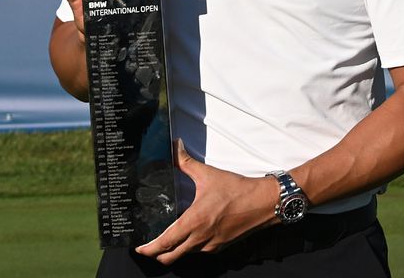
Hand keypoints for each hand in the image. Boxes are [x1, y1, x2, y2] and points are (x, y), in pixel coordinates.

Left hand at [135, 141, 278, 264]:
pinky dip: (189, 248)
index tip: (139, 247)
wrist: (264, 202)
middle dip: (156, 254)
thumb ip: (186, 162)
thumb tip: (175, 147)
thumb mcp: (208, 174)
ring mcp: (211, 245)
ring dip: (173, 251)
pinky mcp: (220, 246)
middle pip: (170, 257)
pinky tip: (188, 236)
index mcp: (194, 222)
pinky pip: (199, 252)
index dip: (149, 248)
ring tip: (166, 240)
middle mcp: (200, 238)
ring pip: (184, 255)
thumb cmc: (237, 190)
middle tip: (148, 246)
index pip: (165, 243)